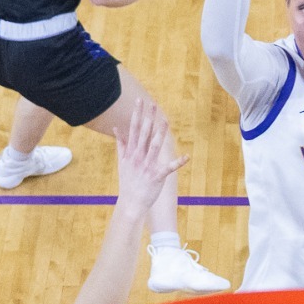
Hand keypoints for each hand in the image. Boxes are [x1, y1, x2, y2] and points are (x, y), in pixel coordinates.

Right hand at [115, 99, 185, 214]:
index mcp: (131, 152)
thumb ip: (121, 144)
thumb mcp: (122, 161)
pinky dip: (178, 163)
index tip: (140, 101)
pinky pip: (169, 168)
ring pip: (154, 146)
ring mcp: (147, 166)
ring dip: (160, 133)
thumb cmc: (128, 182)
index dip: (137, 114)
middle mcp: (138, 156)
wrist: (130, 202)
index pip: (134, 129)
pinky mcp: (156, 176)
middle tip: (152, 103)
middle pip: (143, 133)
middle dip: (148, 117)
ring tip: (165, 120)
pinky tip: (186, 157)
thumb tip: (117, 129)